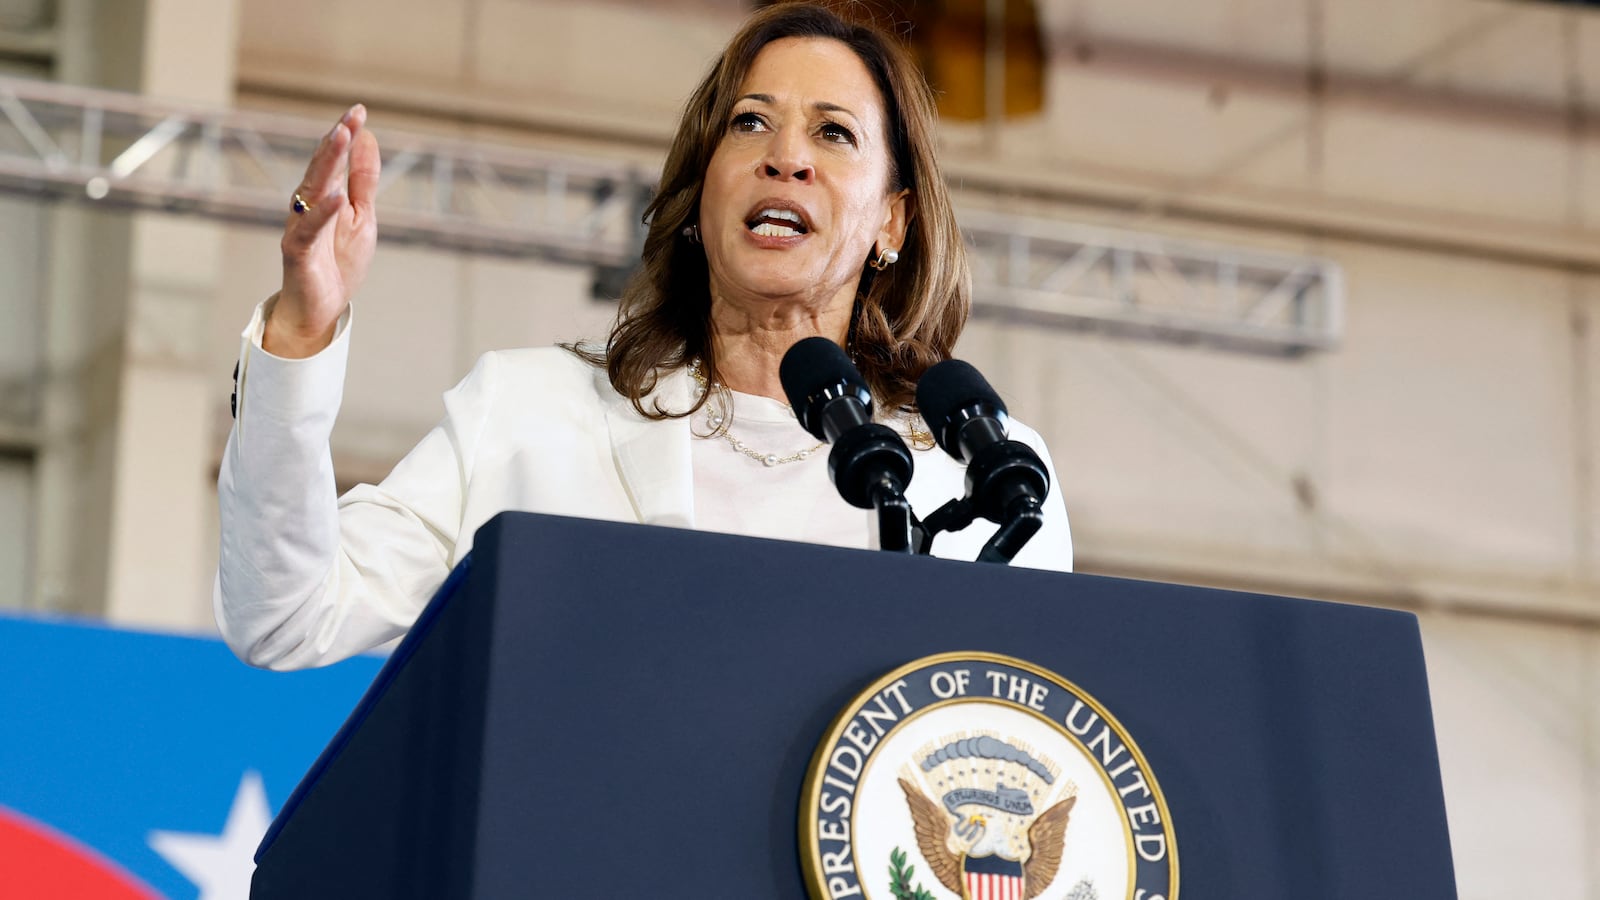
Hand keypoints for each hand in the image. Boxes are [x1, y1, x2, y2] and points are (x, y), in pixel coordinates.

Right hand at [265, 104, 379, 357]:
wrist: (321, 309)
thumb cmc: (337, 262)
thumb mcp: (362, 217)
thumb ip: (363, 181)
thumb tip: (369, 139)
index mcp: (325, 196)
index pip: (334, 159)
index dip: (346, 135)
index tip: (359, 110)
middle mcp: (308, 206)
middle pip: (321, 167)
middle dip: (336, 140)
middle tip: (350, 117)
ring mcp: (300, 227)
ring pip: (311, 189)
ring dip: (326, 162)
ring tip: (341, 137)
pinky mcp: (297, 251)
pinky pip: (308, 229)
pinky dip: (323, 212)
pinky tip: (337, 197)